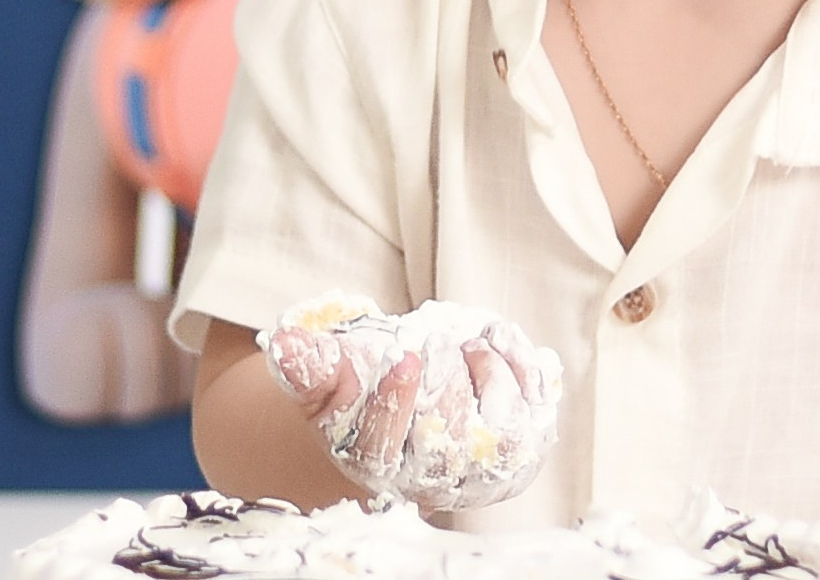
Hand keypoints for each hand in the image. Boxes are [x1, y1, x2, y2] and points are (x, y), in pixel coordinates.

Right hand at [261, 296, 560, 510]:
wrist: (407, 419)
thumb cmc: (363, 394)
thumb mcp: (330, 378)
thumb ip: (310, 365)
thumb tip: (285, 343)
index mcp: (373, 462)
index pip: (382, 447)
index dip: (394, 403)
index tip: (405, 358)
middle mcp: (428, 478)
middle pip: (446, 436)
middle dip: (446, 378)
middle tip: (437, 342)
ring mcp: (478, 470)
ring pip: (499, 434)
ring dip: (491, 376)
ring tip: (471, 344)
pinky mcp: (517, 452)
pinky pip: (534, 417)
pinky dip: (523, 370)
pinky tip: (498, 341)